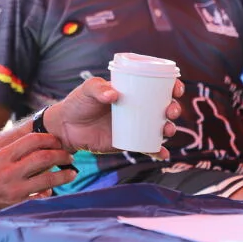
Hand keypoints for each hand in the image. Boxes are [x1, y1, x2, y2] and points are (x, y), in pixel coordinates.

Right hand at [0, 132, 76, 218]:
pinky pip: (41, 196)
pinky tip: (54, 190)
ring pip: (48, 178)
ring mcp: (15, 189)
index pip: (32, 141)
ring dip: (64, 175)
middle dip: (61, 155)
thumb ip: (13, 154)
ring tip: (72, 173)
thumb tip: (37, 148)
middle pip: (44, 158)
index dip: (49, 139)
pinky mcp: (18, 203)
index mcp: (3, 156)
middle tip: (69, 156)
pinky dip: (50, 192)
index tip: (57, 141)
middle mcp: (9, 171)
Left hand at [48, 77, 182, 158]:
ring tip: (166, 130)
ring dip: (170, 129)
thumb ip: (98, 89)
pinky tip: (163, 154)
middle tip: (170, 111)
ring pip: (160, 128)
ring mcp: (135, 126)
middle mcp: (137, 108)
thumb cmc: (78, 103)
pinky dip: (158, 151)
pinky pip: (148, 147)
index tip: (176, 89)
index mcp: (132, 92)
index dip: (171, 87)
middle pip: (164, 108)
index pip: (157, 87)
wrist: (66, 127)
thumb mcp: (87, 90)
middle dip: (174, 109)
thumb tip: (113, 95)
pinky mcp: (129, 142)